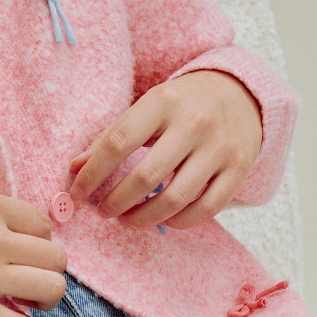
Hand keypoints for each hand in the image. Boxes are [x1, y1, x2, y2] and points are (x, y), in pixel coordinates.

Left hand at [67, 70, 261, 229]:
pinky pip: (206, 209)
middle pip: (145, 177)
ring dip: (144, 218)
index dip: (93, 173)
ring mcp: (220, 147)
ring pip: (175, 199)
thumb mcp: (148, 107)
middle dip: (116, 202)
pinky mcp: (239, 168)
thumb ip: (111, 136)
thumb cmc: (183, 104)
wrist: (242, 94)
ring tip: (129, 219)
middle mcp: (194, 123)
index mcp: (163, 101)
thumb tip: (75, 168)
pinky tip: (164, 219)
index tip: (78, 194)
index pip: (118, 142)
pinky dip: (180, 221)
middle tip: (104, 211)